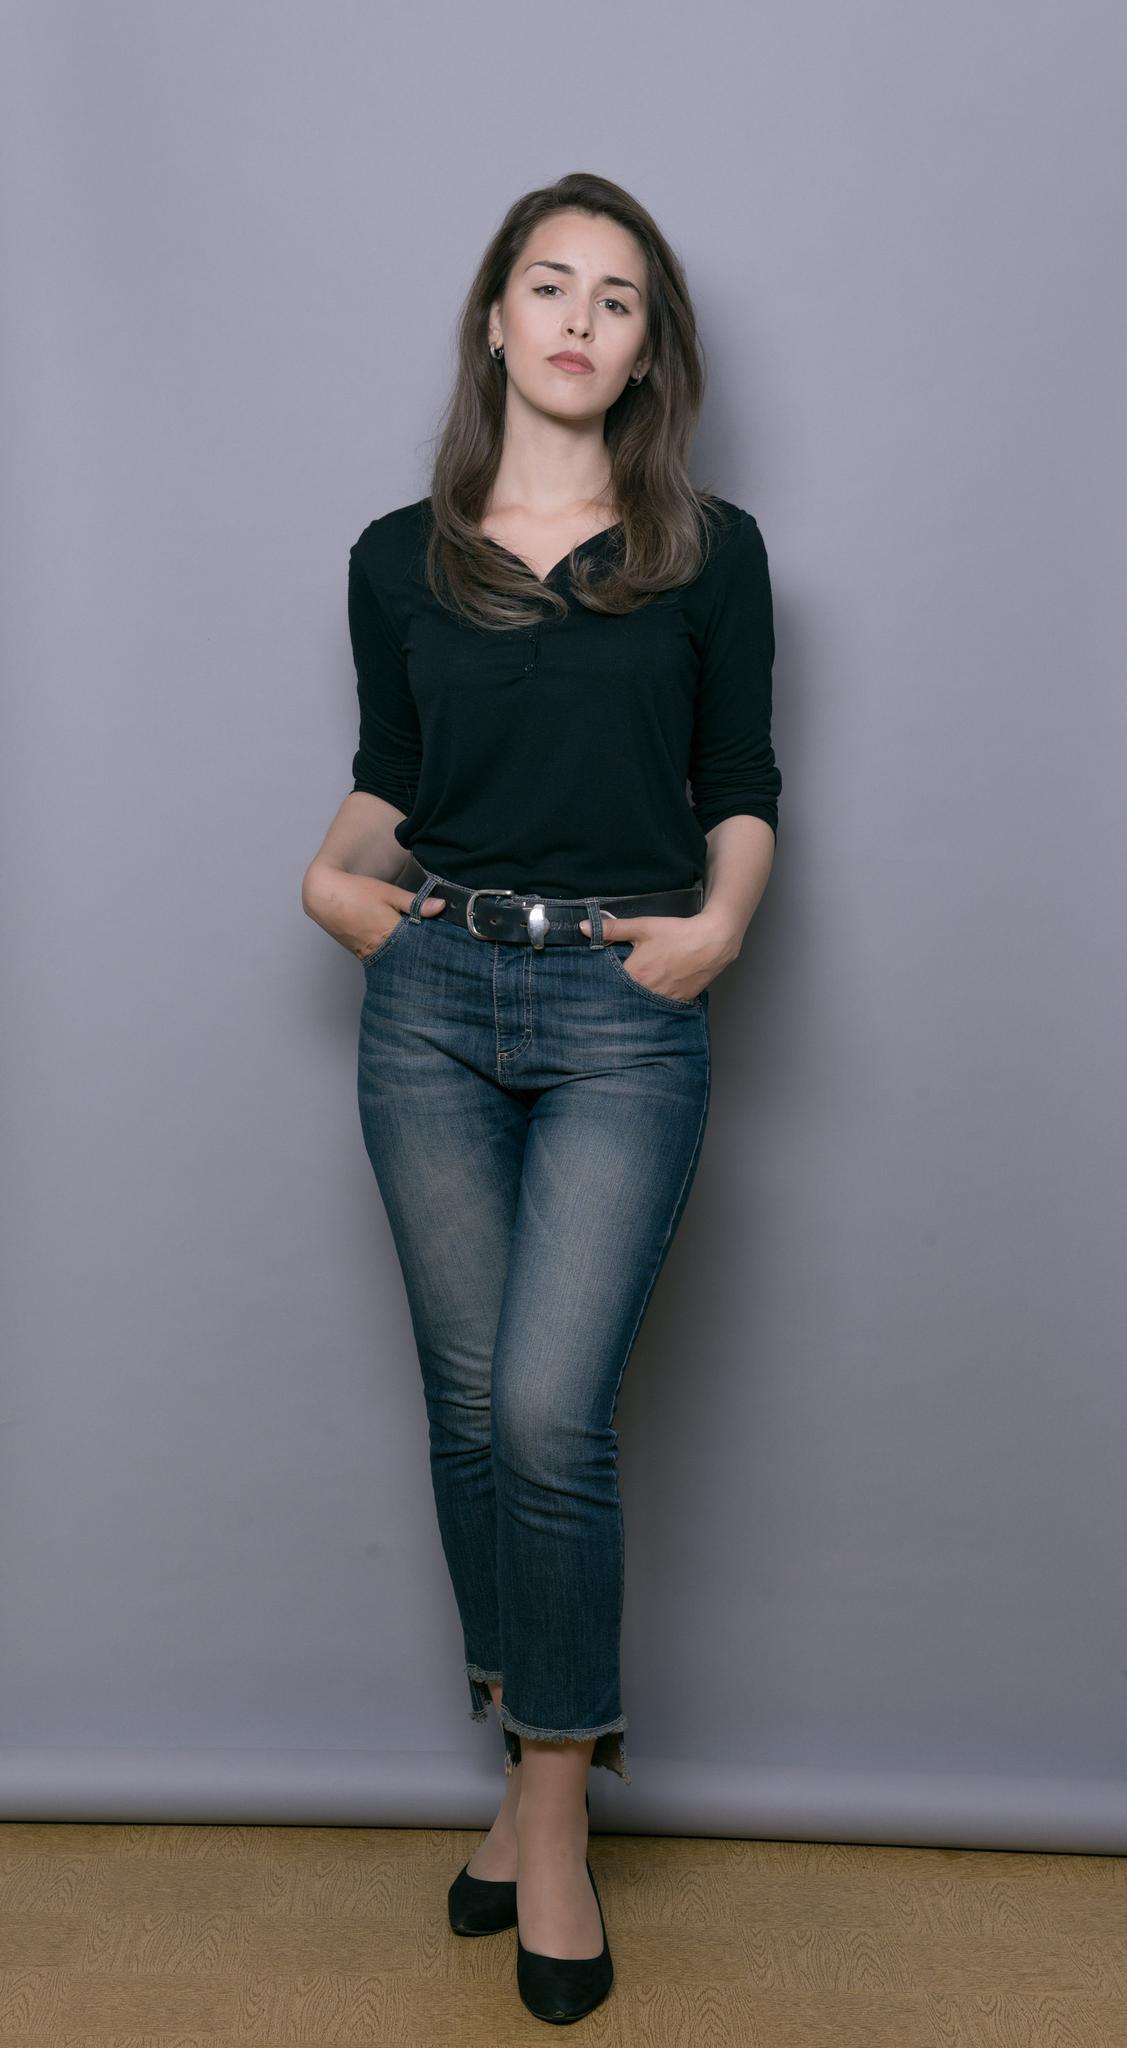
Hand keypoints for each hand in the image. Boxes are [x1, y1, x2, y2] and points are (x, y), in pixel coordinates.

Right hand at [356, 882, 445, 959]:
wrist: (323, 897)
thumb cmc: (356, 891)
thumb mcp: (389, 893)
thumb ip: (416, 902)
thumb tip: (442, 906)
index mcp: (391, 932)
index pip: (421, 945)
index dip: (435, 943)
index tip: (446, 940)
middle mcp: (380, 948)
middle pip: (410, 957)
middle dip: (423, 953)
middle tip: (436, 946)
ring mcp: (369, 954)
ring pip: (397, 959)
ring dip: (407, 954)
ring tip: (419, 945)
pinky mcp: (361, 955)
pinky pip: (383, 959)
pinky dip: (393, 954)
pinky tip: (399, 946)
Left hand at [577, 908, 738, 1002]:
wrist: (712, 941)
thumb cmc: (677, 933)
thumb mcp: (642, 927)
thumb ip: (612, 929)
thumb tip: (584, 928)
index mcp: (635, 975)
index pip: (609, 985)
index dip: (604, 983)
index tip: (599, 982)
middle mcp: (647, 992)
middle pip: (625, 997)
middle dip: (620, 992)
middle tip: (619, 986)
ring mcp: (664, 1000)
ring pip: (643, 1004)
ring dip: (638, 998)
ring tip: (640, 988)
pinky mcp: (678, 1003)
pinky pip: (661, 1006)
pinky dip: (656, 1000)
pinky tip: (657, 990)